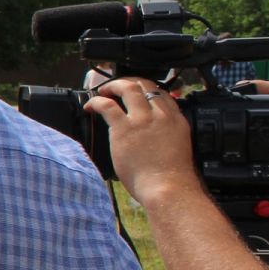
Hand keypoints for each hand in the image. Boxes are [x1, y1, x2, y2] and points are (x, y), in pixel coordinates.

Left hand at [84, 77, 198, 208]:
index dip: (146, 89)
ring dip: (113, 86)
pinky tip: (90, 106)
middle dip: (129, 81)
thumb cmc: (172, 178)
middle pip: (146, 85)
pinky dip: (96, 101)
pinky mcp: (125, 128)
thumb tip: (154, 139)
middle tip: (117, 87)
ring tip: (103, 91)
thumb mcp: (178, 149)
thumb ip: (167, 137)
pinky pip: (107, 105)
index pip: (162, 93)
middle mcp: (161, 115)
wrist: (168, 188)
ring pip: (128, 88)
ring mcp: (143, 120)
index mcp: (176, 120)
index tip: (135, 92)